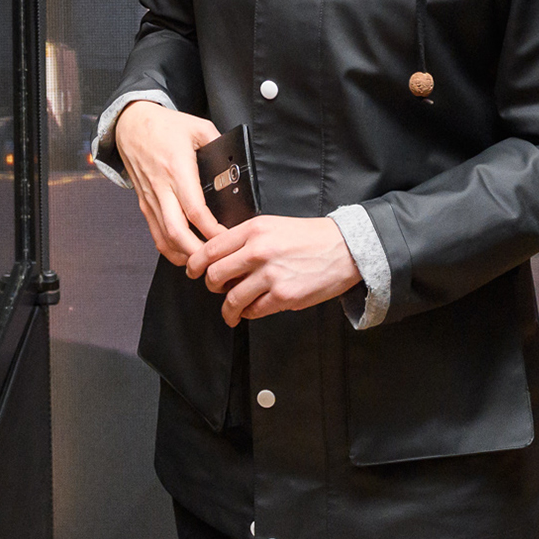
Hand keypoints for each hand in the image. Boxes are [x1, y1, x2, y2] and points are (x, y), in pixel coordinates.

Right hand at [114, 100, 225, 266]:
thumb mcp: (198, 127)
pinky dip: (169, 248)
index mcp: (177, 170)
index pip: (195, 210)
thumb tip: (236, 162)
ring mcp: (151, 198)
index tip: (228, 238)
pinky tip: (185, 253)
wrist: (131, 124)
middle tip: (216, 261)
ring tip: (204, 262)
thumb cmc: (165, 126)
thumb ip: (219, 143)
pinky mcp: (144, 203)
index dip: (211, 230)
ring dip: (183, 254)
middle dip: (197, 252)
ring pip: (164, 237)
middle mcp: (162, 188)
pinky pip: (155, 232)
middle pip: (177, 232)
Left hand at [185, 215, 362, 326]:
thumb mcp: (273, 225)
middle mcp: (259, 251)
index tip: (193, 271)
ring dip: (227, 309)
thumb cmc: (310, 237)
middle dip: (211, 286)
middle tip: (216, 289)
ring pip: (232, 299)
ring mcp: (271, 275)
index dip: (195, 264)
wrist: (345, 248)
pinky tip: (251, 310)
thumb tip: (221, 257)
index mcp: (254, 229)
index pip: (210, 249)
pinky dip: (248, 313)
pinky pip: (254, 311)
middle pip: (215, 275)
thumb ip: (246, 239)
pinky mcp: (283, 296)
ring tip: (230, 311)